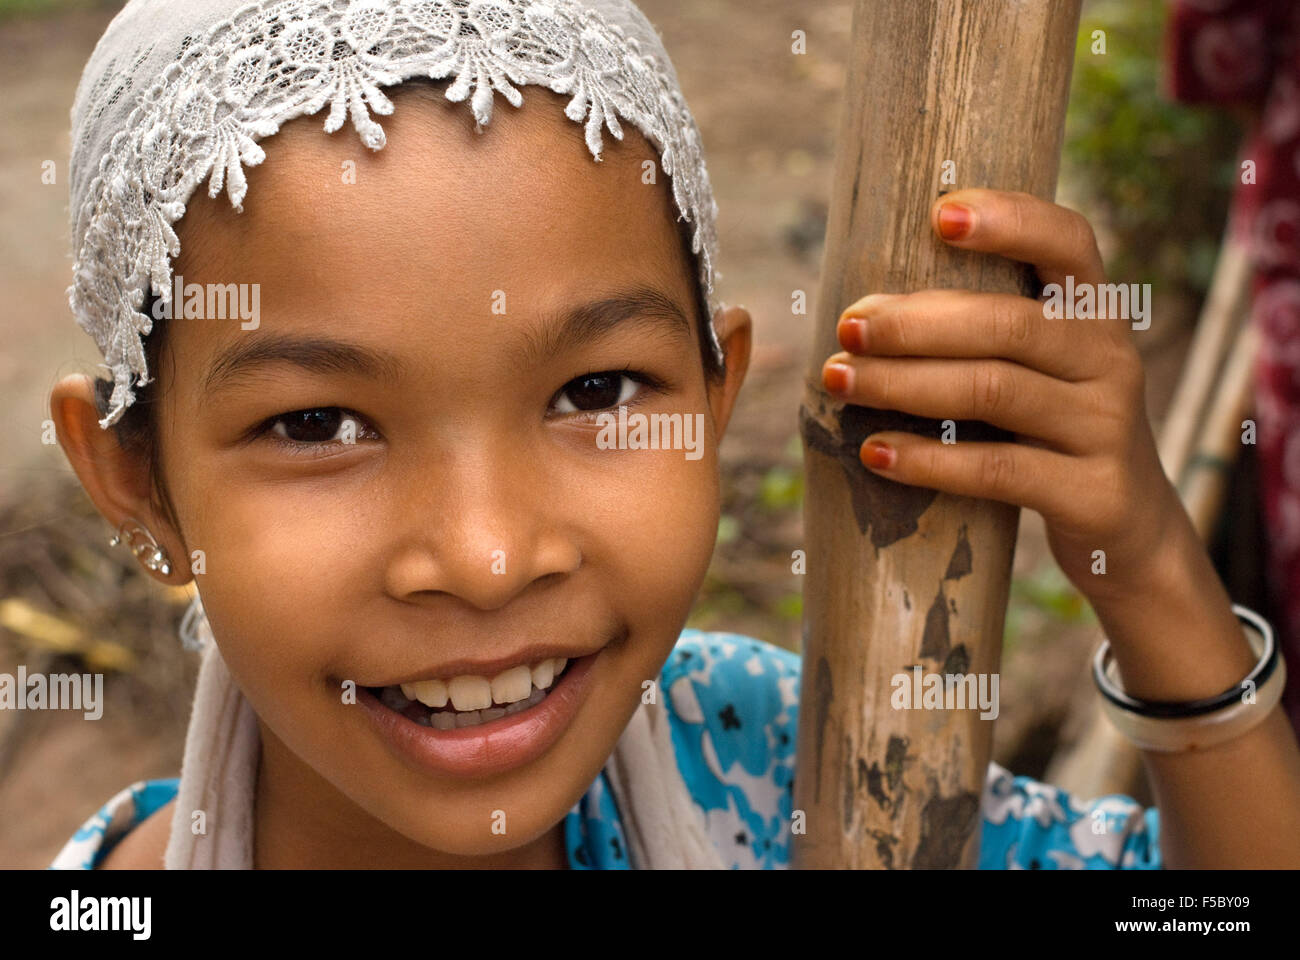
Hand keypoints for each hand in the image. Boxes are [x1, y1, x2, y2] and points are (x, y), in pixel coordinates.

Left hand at [822, 188, 1179, 603]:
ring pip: (994, 391)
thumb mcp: (1038, 370)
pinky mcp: (1092, 493)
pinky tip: (875, 453)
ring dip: (903, 384)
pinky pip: (998, 469)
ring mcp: (1106, 427)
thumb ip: (982, 334)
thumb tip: (863, 314)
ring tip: (840, 381)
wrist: (1127, 528)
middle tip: (847, 328)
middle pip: (1008, 324)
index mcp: (1095, 314)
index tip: (938, 213)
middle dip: (916, 323)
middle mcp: (1111, 360)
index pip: (1068, 243)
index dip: (1010, 221)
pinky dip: (929, 460)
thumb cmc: (1051, 432)